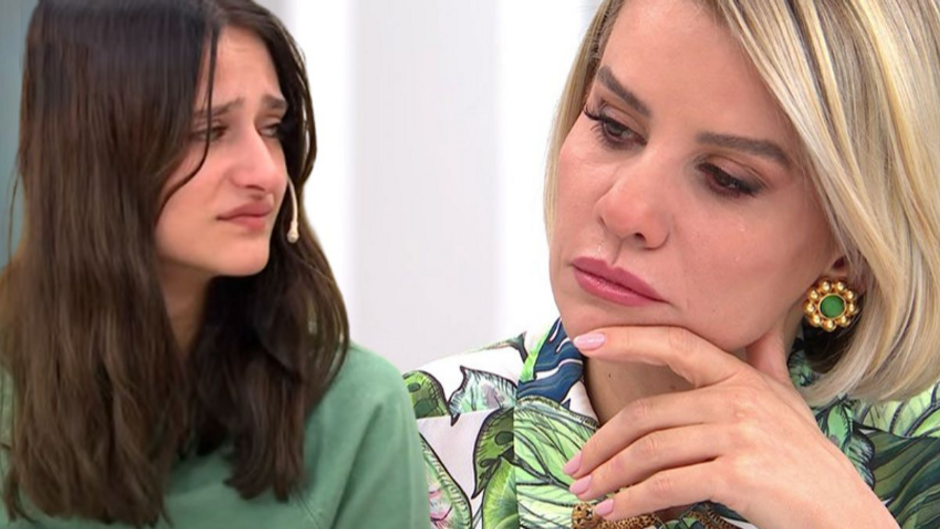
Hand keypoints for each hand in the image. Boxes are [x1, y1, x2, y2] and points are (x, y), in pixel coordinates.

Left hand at [563, 325, 897, 528]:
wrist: (840, 511)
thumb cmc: (806, 457)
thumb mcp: (787, 399)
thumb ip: (765, 361)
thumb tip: (763, 324)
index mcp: (740, 376)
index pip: (674, 344)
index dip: (627, 338)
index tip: (584, 339)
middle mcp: (737, 398)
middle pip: (646, 414)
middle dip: (601, 443)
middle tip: (576, 467)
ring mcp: (739, 434)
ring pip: (650, 450)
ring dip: (610, 475)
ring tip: (587, 493)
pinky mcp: (738, 473)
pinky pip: (668, 484)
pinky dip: (634, 500)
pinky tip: (613, 511)